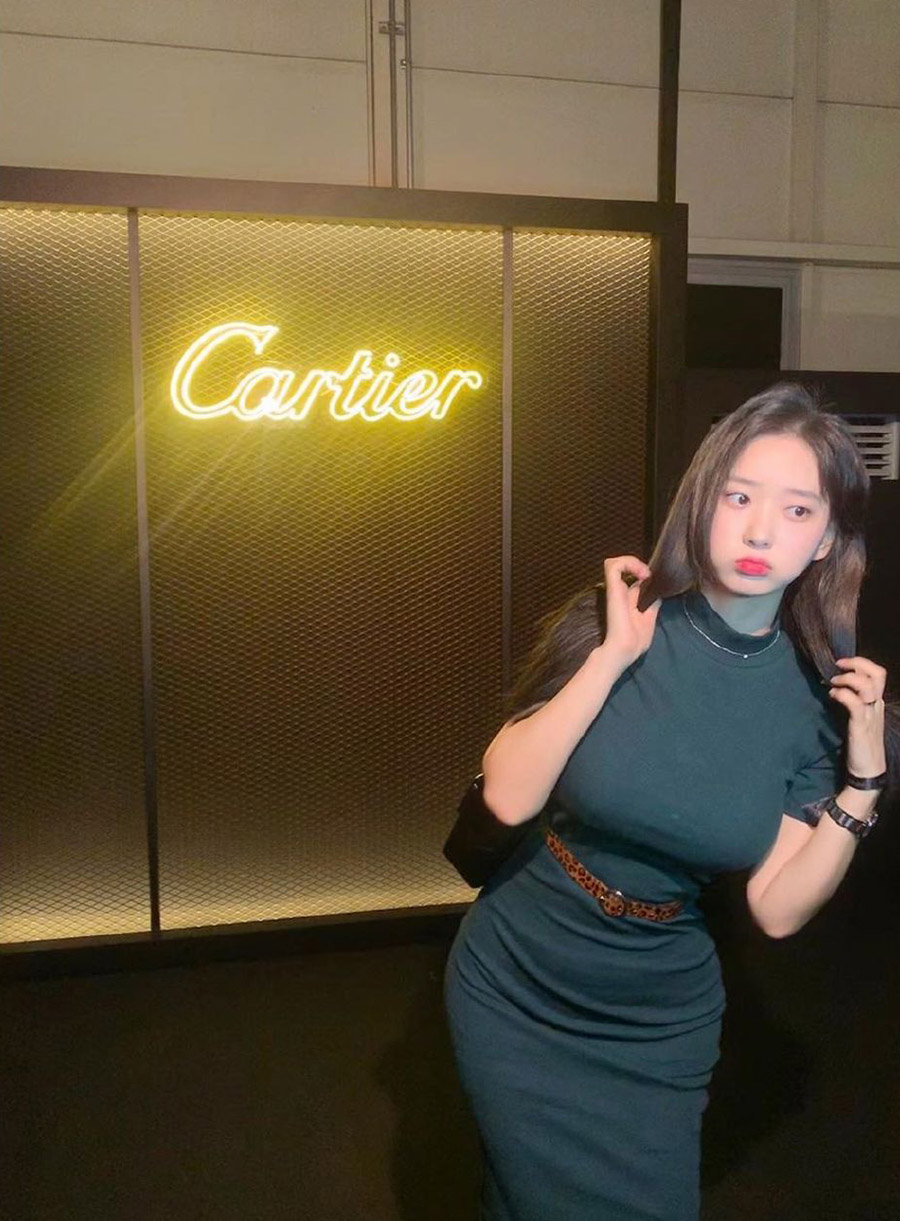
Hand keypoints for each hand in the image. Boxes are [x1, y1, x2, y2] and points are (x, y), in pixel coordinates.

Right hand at [600, 555, 661, 669]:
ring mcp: (614, 589)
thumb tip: (658, 592)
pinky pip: (613, 565)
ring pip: (614, 562)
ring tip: (644, 573)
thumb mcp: (649, 618)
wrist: (625, 649)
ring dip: (631, 561)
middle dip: (638, 565)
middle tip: (649, 576)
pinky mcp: (612, 589)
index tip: (654, 579)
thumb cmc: (635, 641)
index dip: (642, 572)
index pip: (631, 576)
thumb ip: (652, 604)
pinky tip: (641, 574)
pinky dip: (628, 563)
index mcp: (627, 599)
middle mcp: (619, 591)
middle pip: (622, 566)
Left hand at [828, 656, 887, 777]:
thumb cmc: (861, 744)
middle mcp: (877, 706)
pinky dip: (842, 694)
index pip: (878, 674)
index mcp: (877, 703)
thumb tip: (836, 688)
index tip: (842, 664)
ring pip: (867, 685)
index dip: (861, 663)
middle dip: (857, 663)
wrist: (868, 770)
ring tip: (833, 683)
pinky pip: (855, 703)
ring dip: (847, 678)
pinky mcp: (861, 726)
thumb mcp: (859, 719)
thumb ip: (853, 703)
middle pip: (878, 673)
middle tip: (838, 665)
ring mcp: (871, 715)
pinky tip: (833, 696)